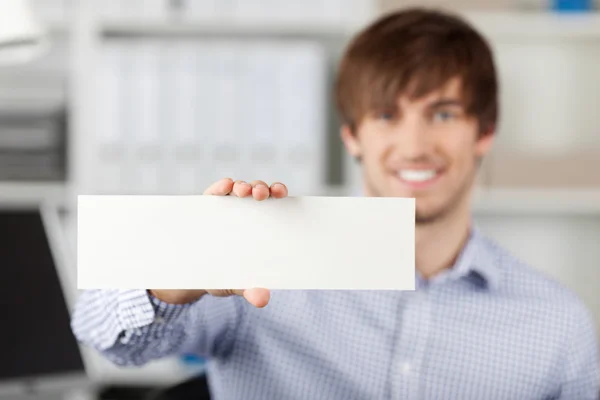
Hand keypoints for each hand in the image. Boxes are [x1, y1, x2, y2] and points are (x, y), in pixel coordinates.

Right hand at [149, 178, 287, 307]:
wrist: (193, 275)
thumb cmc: (224, 276)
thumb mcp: (237, 284)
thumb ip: (250, 290)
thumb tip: (263, 299)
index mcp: (261, 225)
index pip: (275, 204)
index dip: (279, 193)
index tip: (281, 193)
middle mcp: (247, 211)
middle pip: (259, 192)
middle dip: (263, 189)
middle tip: (262, 194)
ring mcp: (227, 206)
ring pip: (240, 188)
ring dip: (244, 186)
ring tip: (244, 191)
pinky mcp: (207, 206)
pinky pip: (215, 192)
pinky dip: (221, 187)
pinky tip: (226, 185)